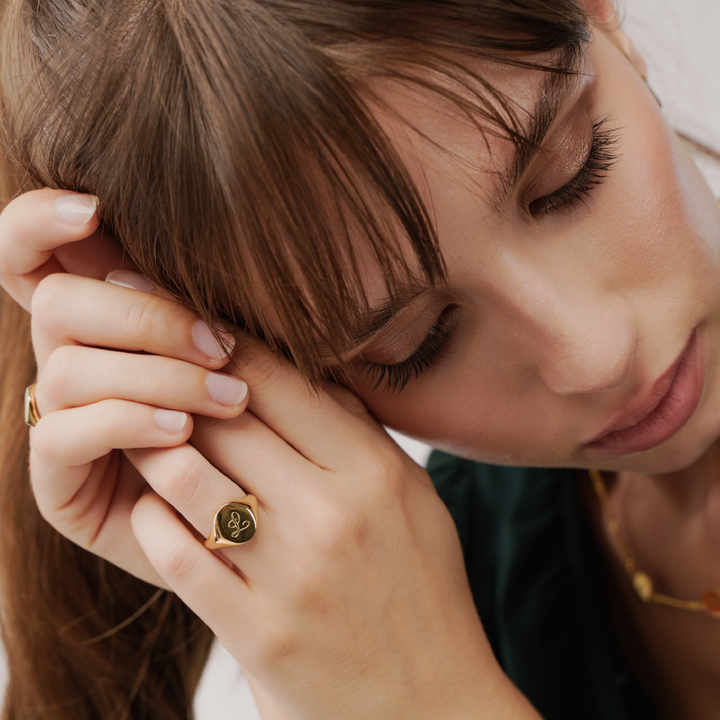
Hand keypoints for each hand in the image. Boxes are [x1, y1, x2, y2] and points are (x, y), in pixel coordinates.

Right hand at [0, 189, 248, 587]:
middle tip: (222, 346)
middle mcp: (70, 360)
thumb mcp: (247, 355)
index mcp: (104, 320)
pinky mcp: (57, 479)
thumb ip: (217, 307)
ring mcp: (57, 418)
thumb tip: (222, 244)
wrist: (250, 519)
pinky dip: (129, 422)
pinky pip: (65, 433)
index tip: (94, 208)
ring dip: (156, 374)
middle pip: (58, 302)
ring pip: (70, 368)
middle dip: (145, 317)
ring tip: (229, 397)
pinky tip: (182, 431)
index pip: (30, 252)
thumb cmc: (256, 423)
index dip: (39, 220)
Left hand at [128, 340, 537, 718]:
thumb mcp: (413, 499)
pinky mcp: (255, 632)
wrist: (429, 706)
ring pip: (188, 477)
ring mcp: (290, 575)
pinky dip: (155, 521)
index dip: (229, 346)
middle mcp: (333, 514)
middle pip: (227, 420)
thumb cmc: (421, 591)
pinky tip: (156, 510)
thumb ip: (360, 434)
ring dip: (158, 450)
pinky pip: (177, 553)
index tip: (197, 328)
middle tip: (151, 371)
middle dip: (183, 389)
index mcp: (375, 473)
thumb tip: (307, 371)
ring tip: (147, 435)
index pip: (282, 382)